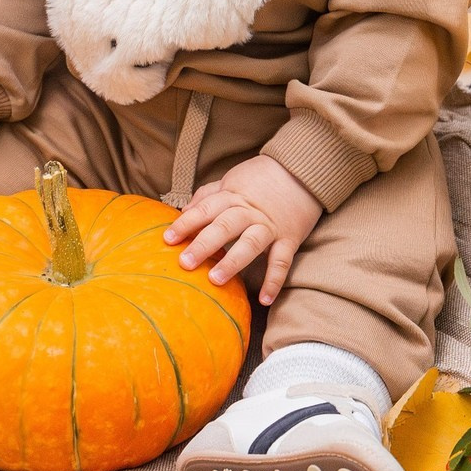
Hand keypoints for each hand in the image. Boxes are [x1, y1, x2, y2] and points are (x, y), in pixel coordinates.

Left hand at [163, 155, 322, 305]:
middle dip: (204, 244)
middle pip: (224, 227)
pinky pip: (282, 261)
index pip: (205, 209)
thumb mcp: (232, 179)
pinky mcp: (290, 238)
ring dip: (233, 262)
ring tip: (215, 279)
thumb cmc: (261, 176)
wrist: (302, 170)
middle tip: (185, 262)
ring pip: (250, 244)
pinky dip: (275, 281)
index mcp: (232, 196)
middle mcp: (249, 211)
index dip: (186, 224)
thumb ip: (208, 194)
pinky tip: (265, 300)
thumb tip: (184, 211)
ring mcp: (270, 226)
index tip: (167, 239)